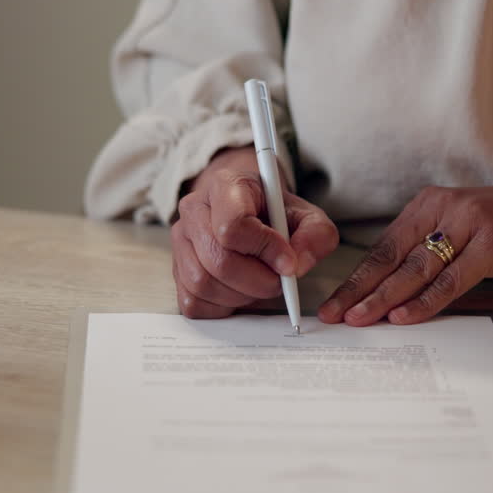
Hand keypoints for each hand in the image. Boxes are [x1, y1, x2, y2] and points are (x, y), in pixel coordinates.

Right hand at [171, 147, 338, 318]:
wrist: (249, 213)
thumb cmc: (276, 215)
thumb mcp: (307, 217)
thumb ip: (316, 235)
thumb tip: (296, 266)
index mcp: (225, 186)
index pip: (233, 226)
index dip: (265, 250)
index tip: (288, 262)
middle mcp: (193, 210)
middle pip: (218, 260)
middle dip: (257, 281)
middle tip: (278, 280)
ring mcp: (180, 241)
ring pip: (203, 284)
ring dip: (240, 295)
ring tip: (259, 283)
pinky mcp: (176, 271)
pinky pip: (193, 302)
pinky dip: (222, 306)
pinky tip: (239, 291)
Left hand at [318, 182, 492, 325]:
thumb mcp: (464, 229)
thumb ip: (431, 249)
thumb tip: (393, 288)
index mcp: (431, 204)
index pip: (384, 246)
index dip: (357, 277)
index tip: (334, 303)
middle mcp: (445, 209)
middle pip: (391, 257)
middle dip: (359, 290)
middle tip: (333, 315)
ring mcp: (469, 225)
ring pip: (416, 269)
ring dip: (384, 298)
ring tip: (359, 319)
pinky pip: (451, 280)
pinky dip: (425, 301)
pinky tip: (403, 316)